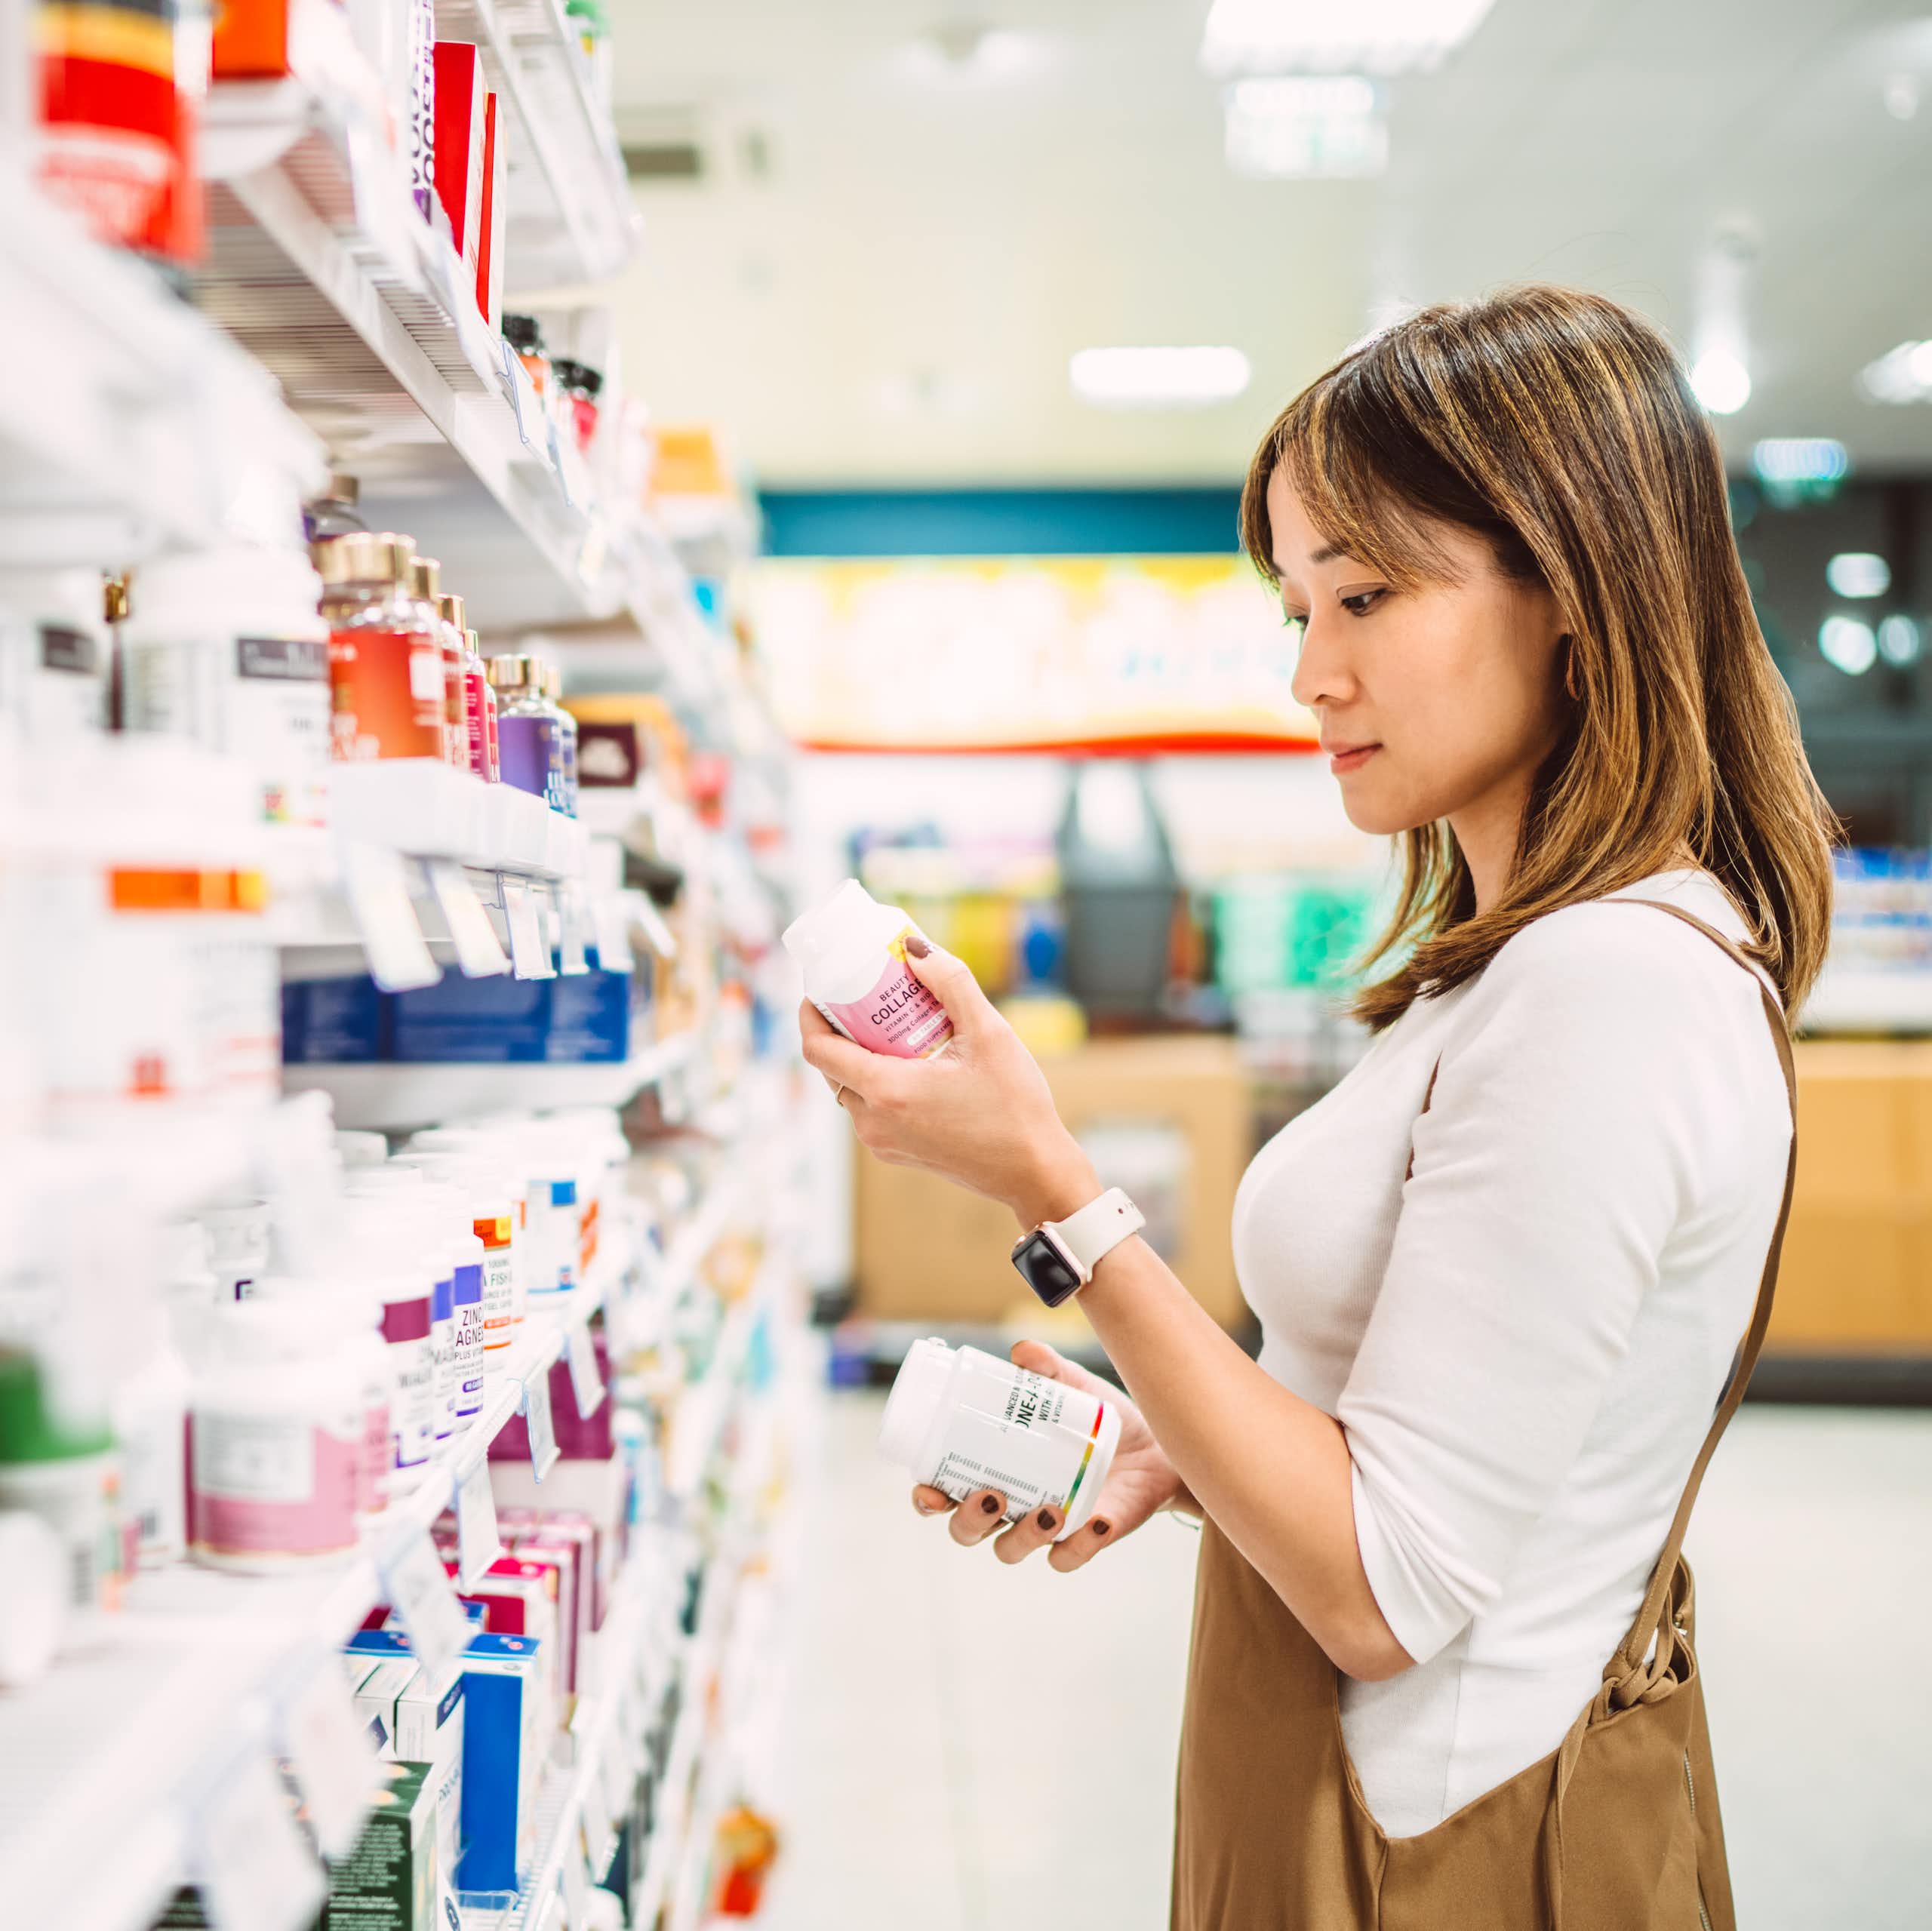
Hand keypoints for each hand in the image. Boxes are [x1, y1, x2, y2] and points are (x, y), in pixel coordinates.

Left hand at [798, 938, 1097, 1226]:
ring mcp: (881, 1141)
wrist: (1034, 1172)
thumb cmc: (1015, 1105)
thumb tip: (915, 948)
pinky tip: (912, 1059)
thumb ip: (950, 983)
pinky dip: (878, 1079)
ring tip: (892, 1024)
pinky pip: (870, 1107)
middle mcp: (873, 1121)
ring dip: (861, 1054)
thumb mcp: (989, 1033)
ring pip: (850, 1087)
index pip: (817, 1049)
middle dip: (840, 1027)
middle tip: (865, 995)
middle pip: (831, 1065)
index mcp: (885, 1091)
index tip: (821, 987)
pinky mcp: (896, 1151)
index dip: (810, 1014)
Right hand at [911, 1341, 1196, 1572]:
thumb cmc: (1098, 1418)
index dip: (928, 1499)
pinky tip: (1096, 1520)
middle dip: (969, 1521)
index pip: (945, 1492)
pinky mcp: (1085, 1540)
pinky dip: (1079, 1544)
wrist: (1157, 1444)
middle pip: (968, 1531)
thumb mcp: (1073, 1388)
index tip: (928, 1490)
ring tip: (1047, 1511)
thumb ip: (1048, 1369)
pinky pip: (1070, 1557)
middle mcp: (1012, 1505)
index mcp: (994, 1468)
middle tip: (989, 1495)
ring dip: (1022, 1536)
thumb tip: (1022, 1352)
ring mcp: (1045, 1527)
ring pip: (1011, 1550)